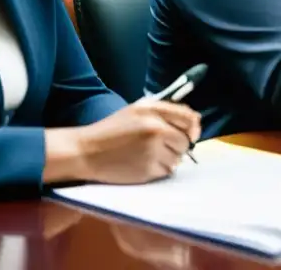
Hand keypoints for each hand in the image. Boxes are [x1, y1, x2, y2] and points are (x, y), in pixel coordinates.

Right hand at [44, 102, 201, 184]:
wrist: (86, 152)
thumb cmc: (113, 129)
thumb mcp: (138, 109)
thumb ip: (166, 110)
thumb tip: (194, 121)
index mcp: (153, 111)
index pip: (190, 119)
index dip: (193, 128)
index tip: (190, 133)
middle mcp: (155, 129)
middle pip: (186, 141)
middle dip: (178, 145)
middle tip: (161, 146)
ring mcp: (152, 151)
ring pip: (178, 158)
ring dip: (169, 158)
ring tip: (149, 154)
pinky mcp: (147, 170)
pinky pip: (166, 171)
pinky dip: (159, 169)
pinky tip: (143, 164)